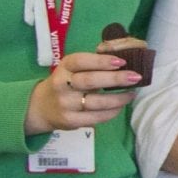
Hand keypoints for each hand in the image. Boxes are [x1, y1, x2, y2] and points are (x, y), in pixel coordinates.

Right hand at [25, 50, 145, 133]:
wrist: (41, 107)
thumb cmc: (65, 83)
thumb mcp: (71, 69)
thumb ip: (92, 64)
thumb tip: (123, 57)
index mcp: (64, 67)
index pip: (80, 61)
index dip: (101, 61)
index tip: (122, 61)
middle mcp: (62, 84)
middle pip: (90, 81)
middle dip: (115, 79)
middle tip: (135, 77)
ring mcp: (65, 104)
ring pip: (96, 102)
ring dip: (118, 98)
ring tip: (132, 94)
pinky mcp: (70, 120)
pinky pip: (95, 117)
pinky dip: (111, 112)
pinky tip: (121, 106)